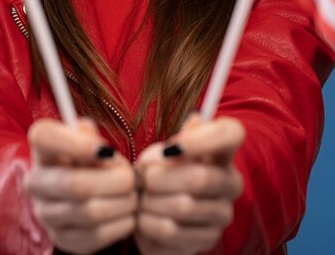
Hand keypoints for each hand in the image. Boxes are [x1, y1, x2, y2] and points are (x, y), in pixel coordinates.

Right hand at [24, 117, 136, 253]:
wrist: (83, 189)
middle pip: (75, 184)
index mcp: (41, 148)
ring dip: (122, 203)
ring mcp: (45, 213)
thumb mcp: (88, 136)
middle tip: (132, 177)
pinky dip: (120, 224)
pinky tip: (127, 213)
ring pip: (90, 212)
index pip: (44, 136)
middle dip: (114, 180)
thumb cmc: (90, 156)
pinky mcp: (61, 238)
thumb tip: (101, 152)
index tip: (107, 149)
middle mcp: (36, 181)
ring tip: (132, 195)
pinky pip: (96, 236)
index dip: (75, 143)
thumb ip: (91, 135)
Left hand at [134, 115, 244, 254]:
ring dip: (151, 201)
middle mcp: (231, 182)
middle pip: (200, 178)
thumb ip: (172, 143)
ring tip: (140, 196)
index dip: (202, 139)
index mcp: (223, 151)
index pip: (231, 133)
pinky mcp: (209, 239)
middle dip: (160, 176)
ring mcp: (223, 213)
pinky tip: (143, 216)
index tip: (170, 146)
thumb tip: (173, 149)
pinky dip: (149, 222)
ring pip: (183, 207)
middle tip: (141, 176)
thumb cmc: (163, 170)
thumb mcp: (165, 150)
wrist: (158, 210)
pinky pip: (172, 231)